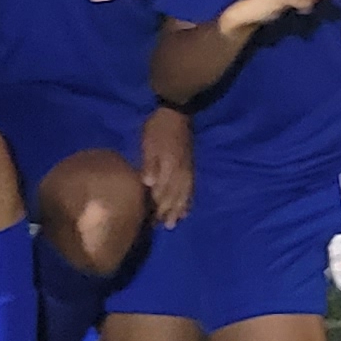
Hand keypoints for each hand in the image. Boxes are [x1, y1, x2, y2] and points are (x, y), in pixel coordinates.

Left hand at [140, 106, 194, 225]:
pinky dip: (188, 200)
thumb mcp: (149, 144)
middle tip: (162, 227)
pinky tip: (186, 207)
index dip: (157, 210)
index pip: (163, 195)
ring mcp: (188, 171)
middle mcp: (181, 174)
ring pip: (184, 196)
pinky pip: (191, 188)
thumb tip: (149, 184)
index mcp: (170, 169)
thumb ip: (150, 164)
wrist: (176, 113)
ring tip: (175, 222)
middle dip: (168, 213)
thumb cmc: (158, 129)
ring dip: (179, 210)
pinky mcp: (190, 167)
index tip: (150, 222)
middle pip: (175, 199)